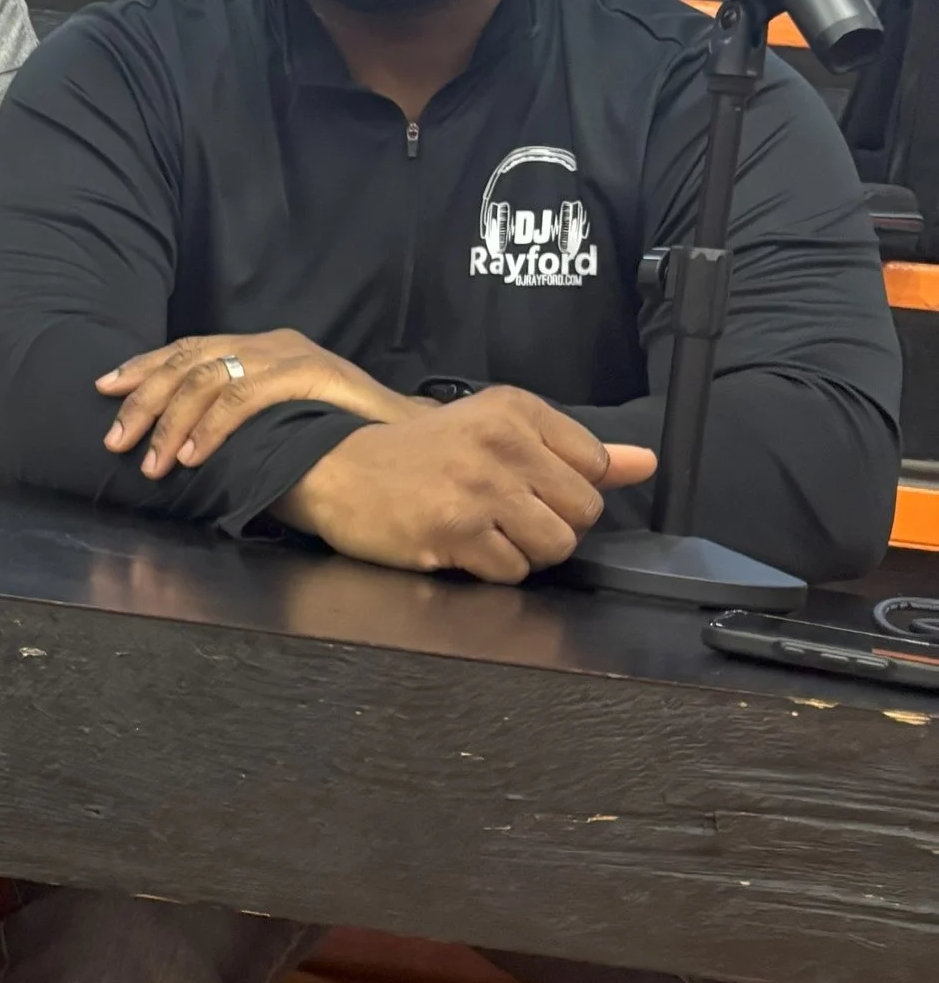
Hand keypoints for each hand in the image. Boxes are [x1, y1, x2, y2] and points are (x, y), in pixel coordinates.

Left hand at [99, 329, 424, 479]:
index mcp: (257, 347)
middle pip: (187, 362)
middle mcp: (268, 342)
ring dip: (172, 423)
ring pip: (208, 379)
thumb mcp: (276, 418)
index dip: (144, 367)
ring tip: (152, 462)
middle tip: (114, 440)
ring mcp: (288, 355)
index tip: (104, 389)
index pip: (188, 350)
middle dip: (143, 401)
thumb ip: (237, 417)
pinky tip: (192, 454)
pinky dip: (212, 427)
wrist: (406, 433)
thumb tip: (179, 439)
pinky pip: (243, 397)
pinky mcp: (307, 374)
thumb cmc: (338, 431)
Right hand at [277, 387, 657, 582]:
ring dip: (525, 553)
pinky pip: (512, 572)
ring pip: (555, 547)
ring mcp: (479, 489)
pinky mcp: (455, 531)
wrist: (336, 470)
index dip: (565, 490)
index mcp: (516, 410)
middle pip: (582, 513)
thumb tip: (646, 463)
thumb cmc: (417, 454)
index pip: (593, 465)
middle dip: (550, 525)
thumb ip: (572, 450)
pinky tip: (460, 548)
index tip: (526, 487)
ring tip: (486, 534)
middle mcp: (502, 443)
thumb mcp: (495, 433)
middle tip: (505, 516)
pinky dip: (491, 571)